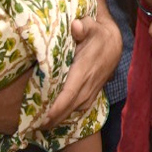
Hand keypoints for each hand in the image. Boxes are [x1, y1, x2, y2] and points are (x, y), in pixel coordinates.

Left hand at [43, 8, 122, 128]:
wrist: (115, 42)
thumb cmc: (98, 34)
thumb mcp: (92, 25)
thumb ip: (83, 26)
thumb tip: (76, 25)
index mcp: (85, 69)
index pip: (70, 92)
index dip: (58, 106)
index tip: (45, 117)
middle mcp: (89, 82)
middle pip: (71, 106)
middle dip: (55, 118)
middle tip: (36, 126)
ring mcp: (92, 89)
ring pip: (76, 108)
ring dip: (61, 118)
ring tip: (45, 125)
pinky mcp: (94, 91)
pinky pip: (81, 107)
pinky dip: (70, 114)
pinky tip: (59, 118)